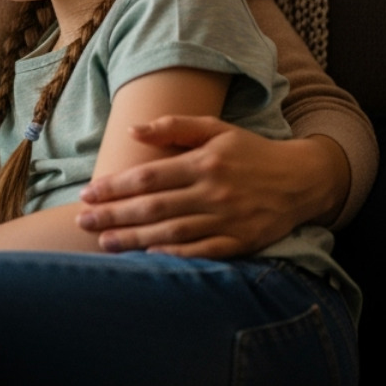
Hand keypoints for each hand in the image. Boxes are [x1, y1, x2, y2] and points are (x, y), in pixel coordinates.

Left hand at [76, 116, 349, 257]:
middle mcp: (213, 192)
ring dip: (134, 239)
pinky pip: (201, 252)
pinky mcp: (241, 242)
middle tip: (83, 221)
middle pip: (153, 207)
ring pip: (172, 233)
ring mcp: (227, 220)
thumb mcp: (217, 128)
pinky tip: (147, 258)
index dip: (114, 186)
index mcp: (204, 162)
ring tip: (103, 242)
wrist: (302, 179)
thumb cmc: (251, 152)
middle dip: (114, 215)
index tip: (88, 194)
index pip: (148, 177)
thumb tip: (132, 131)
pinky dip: (173, 256)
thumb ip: (174, 127)